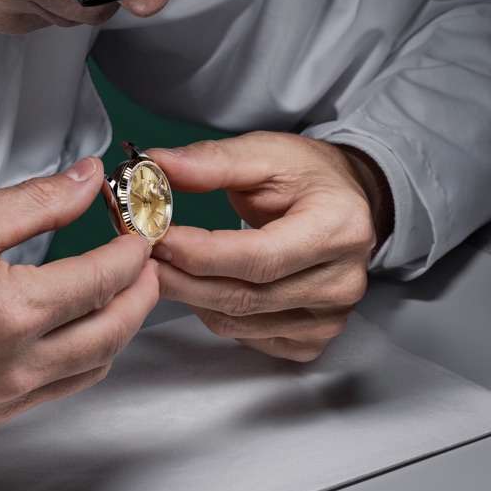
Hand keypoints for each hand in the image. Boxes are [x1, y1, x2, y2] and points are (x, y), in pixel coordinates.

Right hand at [0, 157, 157, 426]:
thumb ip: (38, 200)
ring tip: (121, 290)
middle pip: (116, 328)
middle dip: (144, 289)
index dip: (134, 248)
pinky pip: (63, 389)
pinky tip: (82, 330)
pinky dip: (88, 358)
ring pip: (97, 364)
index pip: (105, 277)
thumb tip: (87, 180)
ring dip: (121, 325)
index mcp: (13, 310)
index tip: (139, 230)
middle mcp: (16, 363)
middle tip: (145, 259)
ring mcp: (6, 395)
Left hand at [149, 132, 392, 361]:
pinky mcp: (314, 338)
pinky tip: (201, 285)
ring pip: (239, 322)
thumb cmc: (309, 176)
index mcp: (339, 228)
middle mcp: (343, 280)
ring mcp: (330, 317)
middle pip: (245, 296)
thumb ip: (212, 161)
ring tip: (164, 265)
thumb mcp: (266, 152)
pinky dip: (214, 313)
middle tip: (144, 255)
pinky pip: (247, 337)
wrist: (347, 201)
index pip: (261, 257)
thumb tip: (159, 165)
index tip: (158, 238)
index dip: (202, 254)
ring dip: (191, 296)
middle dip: (183, 278)